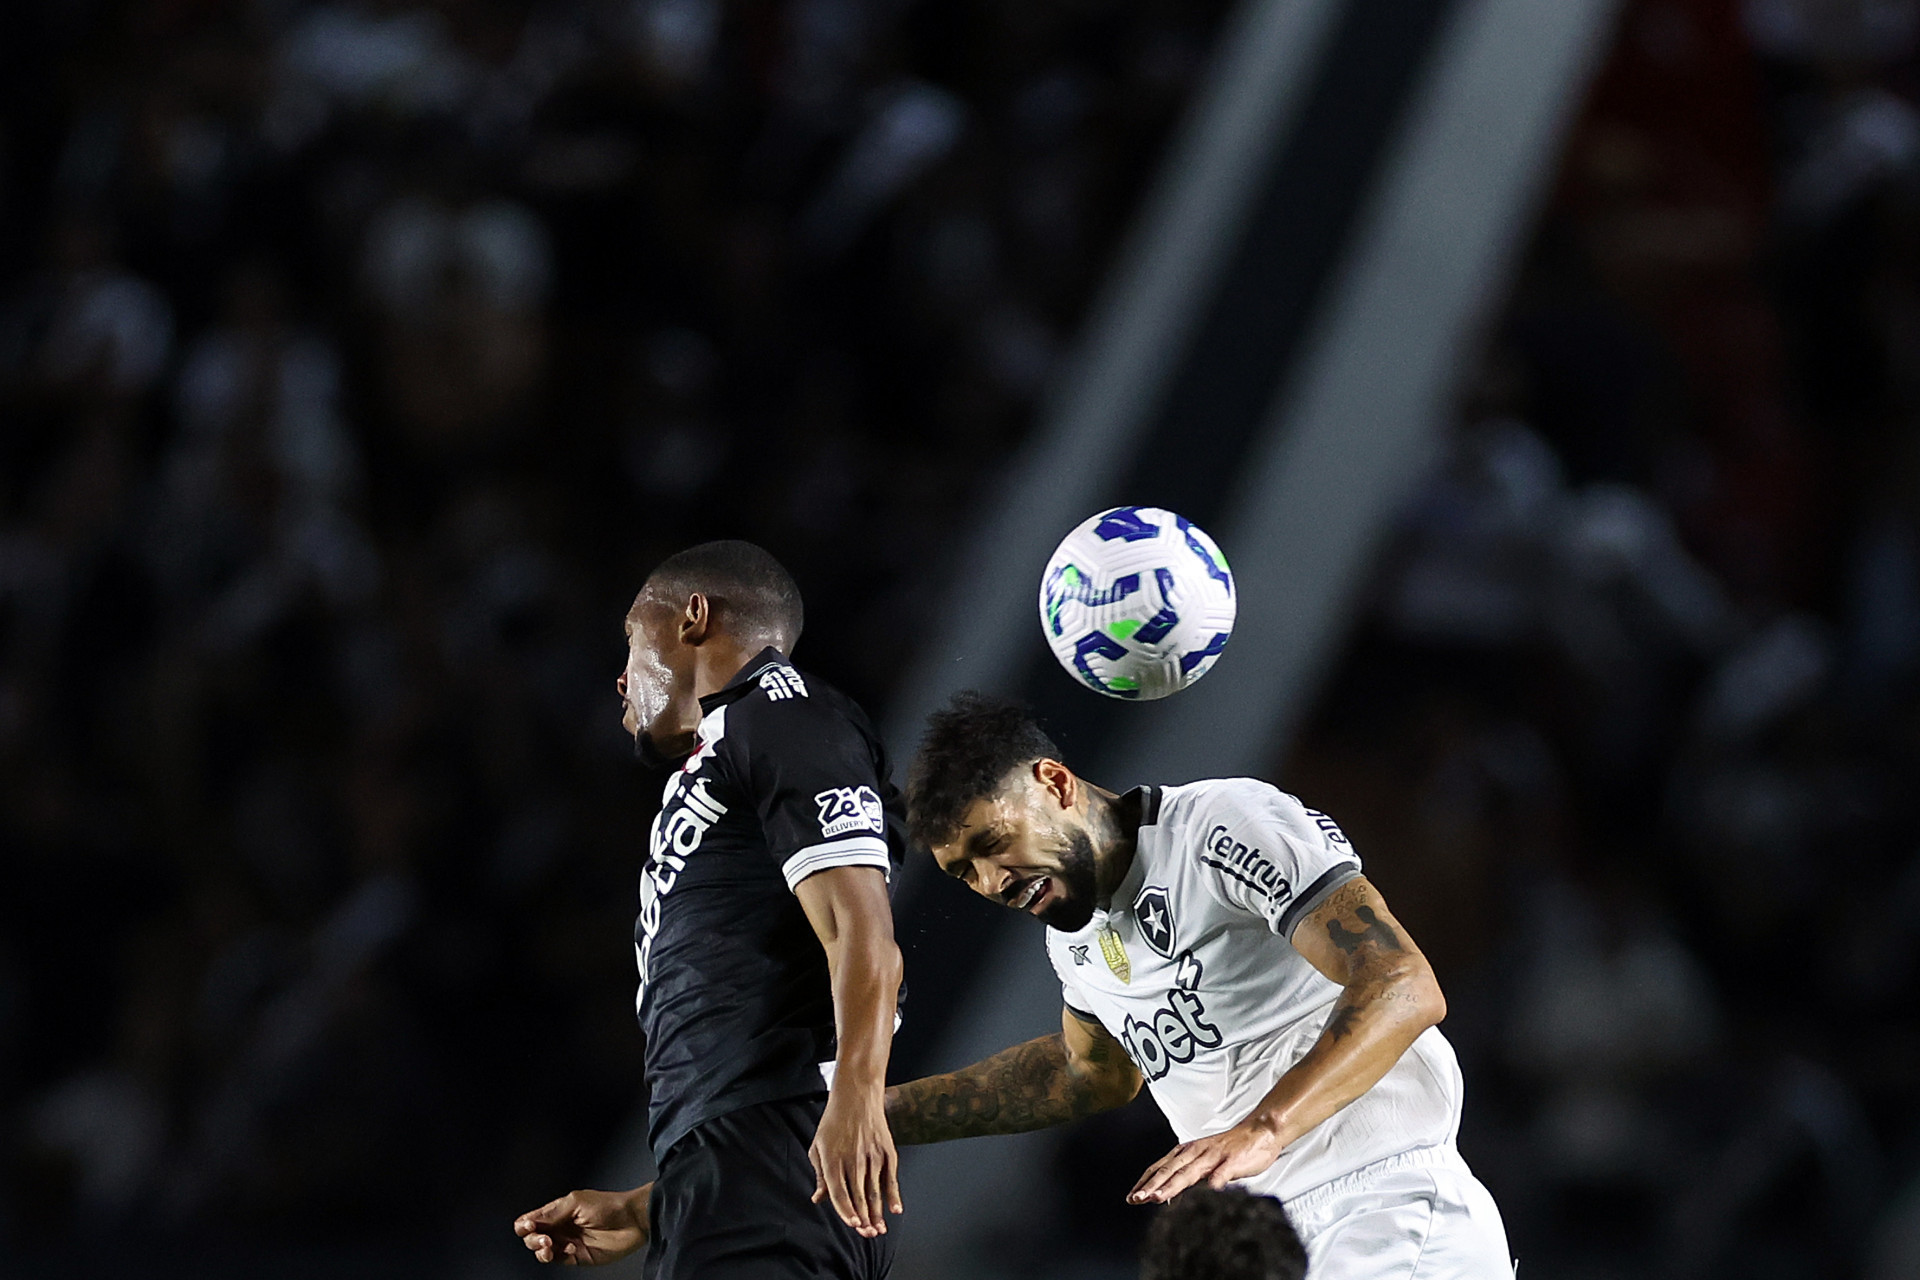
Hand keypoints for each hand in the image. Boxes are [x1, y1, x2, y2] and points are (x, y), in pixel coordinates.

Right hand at [514, 1186, 650, 1264]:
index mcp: (558, 1211)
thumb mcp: (576, 1202)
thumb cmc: (609, 1205)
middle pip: (532, 1238)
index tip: (528, 1226)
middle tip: (544, 1237)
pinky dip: (557, 1256)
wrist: (632, 1221)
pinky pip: (558, 1260)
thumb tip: (530, 1221)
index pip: (531, 1220)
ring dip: (541, 1250)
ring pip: (542, 1251)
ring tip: (550, 1245)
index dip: (524, 1225)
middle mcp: (561, 1227)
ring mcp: (568, 1242)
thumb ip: (552, 1213)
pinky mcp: (577, 1256)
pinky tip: (568, 1249)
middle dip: (533, 1239)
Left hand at [809, 1085, 903, 1236]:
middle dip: (864, 1219)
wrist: (856, 1094)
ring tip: (879, 1229)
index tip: (852, 1224)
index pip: (839, 1192)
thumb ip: (819, 1176)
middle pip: (859, 1195)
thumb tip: (818, 1200)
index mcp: (832, 1159)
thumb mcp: (818, 1147)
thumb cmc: (834, 1122)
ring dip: (877, 1212)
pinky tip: (895, 1209)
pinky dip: (894, 1194)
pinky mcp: (886, 1150)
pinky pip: (891, 1177)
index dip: (846, 1211)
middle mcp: (853, 1158)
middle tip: (868, 1234)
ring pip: (875, 1190)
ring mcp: (872, 1154)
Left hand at [1126, 1121, 1283, 1203]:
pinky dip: (1216, 1181)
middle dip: (1151, 1186)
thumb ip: (1186, 1175)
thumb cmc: (1230, 1148)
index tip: (1131, 1196)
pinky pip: (1223, 1172)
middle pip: (1169, 1170)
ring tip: (1158, 1198)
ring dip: (1172, 1185)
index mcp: (1188, 1152)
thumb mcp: (1203, 1160)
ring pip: (1189, 1171)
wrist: (1259, 1131)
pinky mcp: (1233, 1161)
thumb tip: (1165, 1192)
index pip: (1160, 1167)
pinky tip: (1211, 1192)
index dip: (1145, 1182)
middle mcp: (1197, 1152)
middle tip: (1136, 1199)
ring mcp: (1214, 1156)